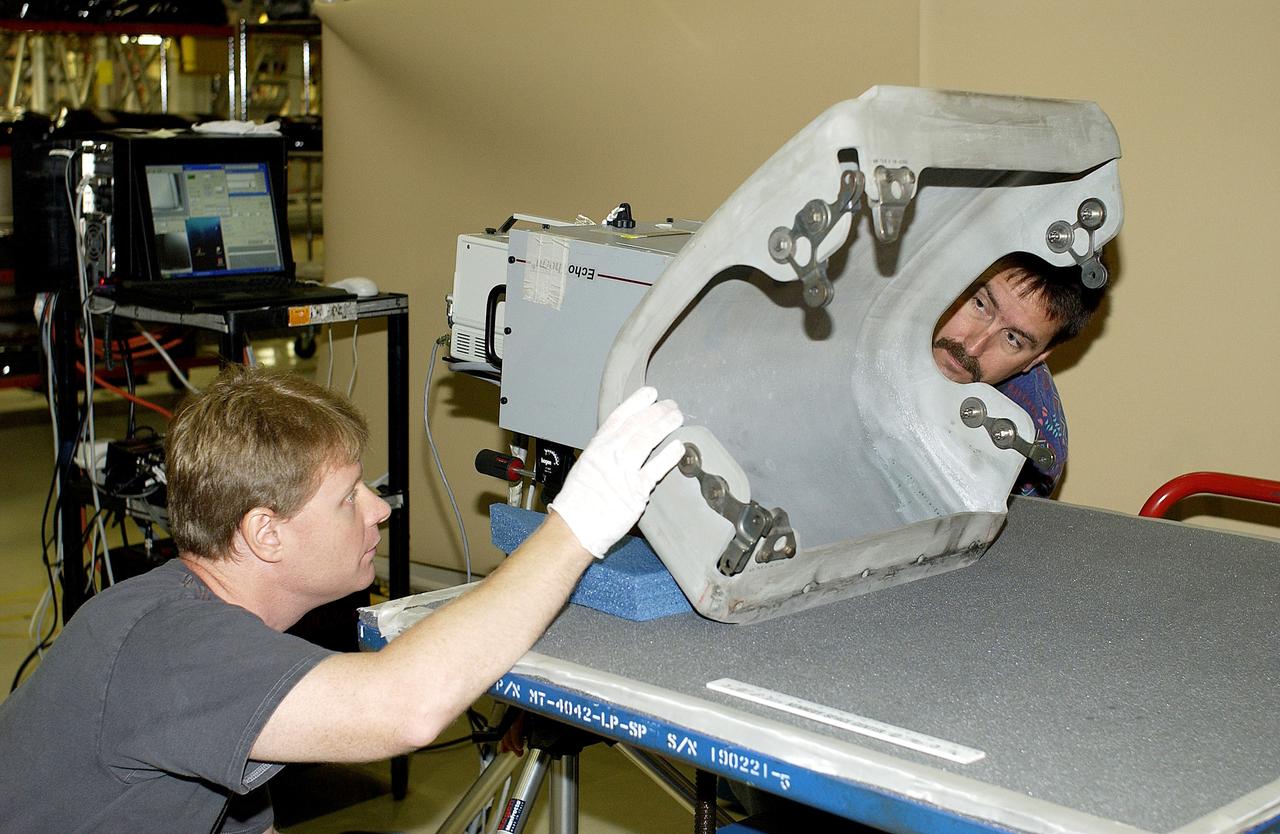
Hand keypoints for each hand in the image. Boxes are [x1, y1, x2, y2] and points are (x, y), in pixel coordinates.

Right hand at [549, 387, 683, 557]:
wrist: (574, 529)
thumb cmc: (578, 503)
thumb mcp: (587, 468)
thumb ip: (605, 455)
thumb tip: (622, 444)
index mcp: (596, 449)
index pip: (619, 418)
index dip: (636, 403)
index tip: (650, 393)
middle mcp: (609, 456)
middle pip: (636, 426)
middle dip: (656, 412)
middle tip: (671, 405)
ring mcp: (623, 473)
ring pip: (647, 441)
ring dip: (664, 425)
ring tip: (677, 417)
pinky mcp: (635, 492)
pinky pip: (656, 469)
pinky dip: (668, 456)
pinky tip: (678, 447)